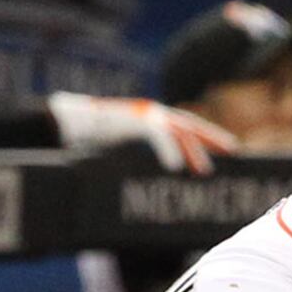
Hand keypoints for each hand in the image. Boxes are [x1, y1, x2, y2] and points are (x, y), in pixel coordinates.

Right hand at [48, 91, 236, 171]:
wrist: (58, 121)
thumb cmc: (81, 136)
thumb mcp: (115, 147)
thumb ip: (134, 157)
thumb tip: (139, 179)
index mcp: (147, 118)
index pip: (184, 125)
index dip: (206, 135)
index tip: (226, 148)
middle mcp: (148, 113)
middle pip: (189, 124)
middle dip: (212, 137)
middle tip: (234, 151)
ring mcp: (140, 114)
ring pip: (176, 130)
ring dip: (192, 151)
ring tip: (203, 172)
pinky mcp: (130, 119)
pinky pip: (156, 135)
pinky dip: (167, 151)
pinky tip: (175, 166)